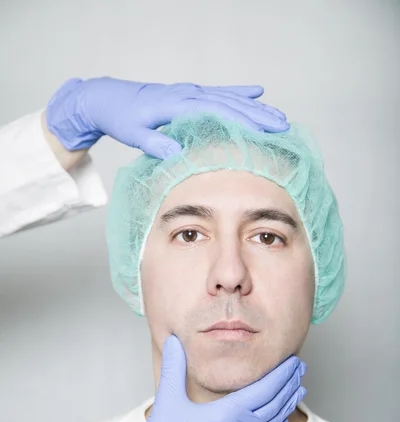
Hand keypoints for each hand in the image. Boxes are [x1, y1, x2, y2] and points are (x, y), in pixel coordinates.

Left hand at [46, 77, 288, 158]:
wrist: (108, 98)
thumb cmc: (122, 118)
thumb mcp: (134, 134)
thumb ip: (154, 143)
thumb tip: (177, 152)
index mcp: (177, 104)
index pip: (217, 112)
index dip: (242, 121)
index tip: (264, 131)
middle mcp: (188, 94)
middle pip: (230, 103)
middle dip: (259, 115)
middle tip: (283, 126)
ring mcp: (191, 91)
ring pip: (229, 98)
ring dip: (255, 107)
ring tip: (279, 116)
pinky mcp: (190, 93)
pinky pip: (220, 93)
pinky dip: (239, 93)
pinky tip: (257, 92)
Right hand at [74, 335, 305, 421]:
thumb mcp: (168, 398)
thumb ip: (174, 366)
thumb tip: (174, 340)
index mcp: (230, 413)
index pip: (266, 389)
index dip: (282, 374)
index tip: (294, 361)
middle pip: (275, 404)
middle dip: (290, 385)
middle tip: (301, 369)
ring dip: (287, 405)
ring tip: (299, 392)